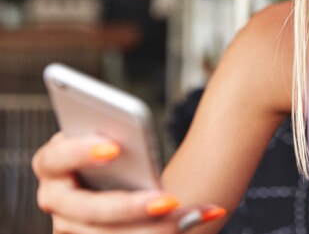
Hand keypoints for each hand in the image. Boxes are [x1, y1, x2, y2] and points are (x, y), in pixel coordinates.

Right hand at [32, 133, 225, 232]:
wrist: (117, 171)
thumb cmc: (113, 145)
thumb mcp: (111, 134)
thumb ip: (115, 133)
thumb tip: (129, 136)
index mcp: (51, 163)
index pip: (55, 159)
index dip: (79, 153)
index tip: (114, 147)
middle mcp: (55, 199)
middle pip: (88, 210)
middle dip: (129, 207)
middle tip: (169, 199)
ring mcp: (71, 227)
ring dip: (160, 227)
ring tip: (198, 212)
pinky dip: (172, 227)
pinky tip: (208, 213)